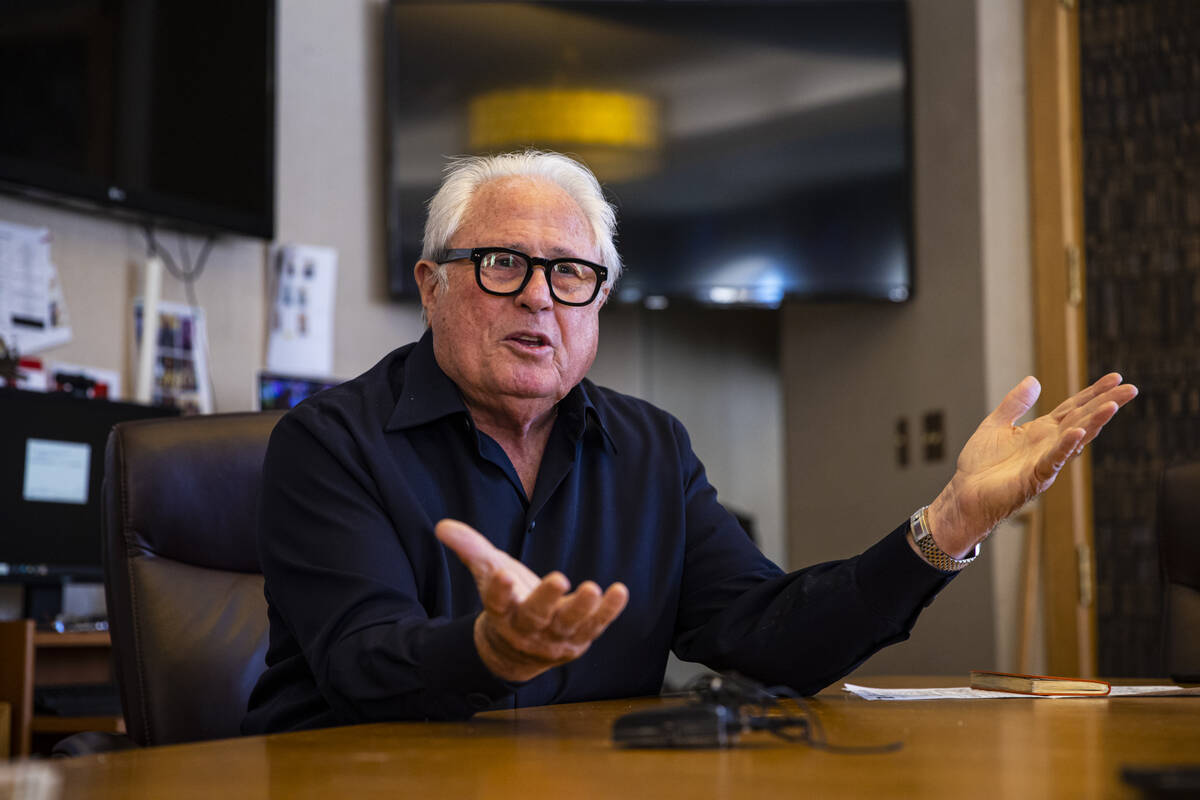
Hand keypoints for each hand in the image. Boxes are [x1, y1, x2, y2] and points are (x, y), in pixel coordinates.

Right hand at [435, 519, 628, 682]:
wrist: (516, 651)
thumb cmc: (506, 603)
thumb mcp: (488, 573)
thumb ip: (470, 548)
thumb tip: (442, 526)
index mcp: (501, 612)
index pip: (496, 602)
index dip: (498, 590)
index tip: (501, 576)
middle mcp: (526, 628)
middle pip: (535, 616)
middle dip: (547, 599)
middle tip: (559, 578)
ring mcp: (554, 637)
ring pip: (568, 624)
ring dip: (582, 608)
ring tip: (592, 589)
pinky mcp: (578, 639)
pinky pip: (595, 626)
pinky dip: (608, 611)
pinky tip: (618, 592)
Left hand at [927, 373, 1136, 556]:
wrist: (965, 494)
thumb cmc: (980, 465)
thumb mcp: (996, 424)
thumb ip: (1015, 403)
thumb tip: (1034, 380)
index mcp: (1041, 431)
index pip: (1073, 407)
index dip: (1093, 392)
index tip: (1115, 378)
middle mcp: (1049, 444)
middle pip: (1082, 419)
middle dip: (1106, 404)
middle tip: (1130, 389)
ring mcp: (1045, 461)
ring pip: (1075, 438)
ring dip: (1093, 423)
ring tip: (1112, 406)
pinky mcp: (1035, 477)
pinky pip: (1054, 460)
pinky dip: (1066, 447)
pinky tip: (1077, 433)